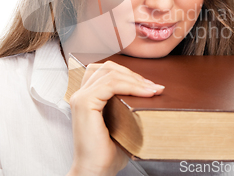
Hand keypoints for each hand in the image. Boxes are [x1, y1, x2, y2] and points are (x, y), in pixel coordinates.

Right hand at [68, 61, 164, 175]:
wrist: (95, 172)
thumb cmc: (107, 154)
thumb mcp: (121, 124)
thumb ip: (128, 107)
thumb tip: (151, 95)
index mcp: (87, 98)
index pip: (106, 72)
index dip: (129, 74)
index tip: (150, 86)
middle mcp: (80, 94)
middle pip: (108, 67)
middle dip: (133, 74)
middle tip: (153, 87)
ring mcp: (81, 97)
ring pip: (110, 73)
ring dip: (135, 79)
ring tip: (152, 90)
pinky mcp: (85, 103)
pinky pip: (111, 84)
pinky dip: (131, 85)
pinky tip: (145, 93)